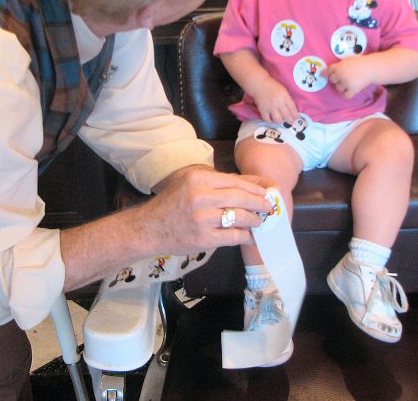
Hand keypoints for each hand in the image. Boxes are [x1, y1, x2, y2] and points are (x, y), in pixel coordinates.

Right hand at [137, 168, 274, 252]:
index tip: (266, 192)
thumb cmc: (170, 204)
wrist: (148, 229)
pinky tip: (249, 236)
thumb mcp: (189, 183)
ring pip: (241, 217)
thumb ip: (217, 182)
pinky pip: (234, 236)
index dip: (254, 188)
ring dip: (255, 220)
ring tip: (260, 221)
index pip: (235, 181)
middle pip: (241, 198)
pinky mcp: (205, 239)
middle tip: (269, 207)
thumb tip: (251, 184)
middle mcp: (201, 196)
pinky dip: (246, 236)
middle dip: (260, 203)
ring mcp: (203, 219)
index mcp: (198, 179)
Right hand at [250, 78, 298, 124]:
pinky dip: (271, 121)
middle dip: (290, 120)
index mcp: (284, 97)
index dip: (295, 115)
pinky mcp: (263, 110)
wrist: (259, 84)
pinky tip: (272, 120)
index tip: (296, 118)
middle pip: (287, 116)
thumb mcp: (283, 90)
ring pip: (278, 120)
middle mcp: (278, 103)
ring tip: (281, 120)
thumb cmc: (272, 86)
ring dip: (281, 121)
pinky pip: (268, 120)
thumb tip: (291, 109)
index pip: (292, 108)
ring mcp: (270, 107)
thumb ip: (287, 99)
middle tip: (291, 122)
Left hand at [323, 56, 374, 98]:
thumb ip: (339, 66)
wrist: (372, 68)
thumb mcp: (347, 60)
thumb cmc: (360, 62)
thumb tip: (332, 72)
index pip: (328, 70)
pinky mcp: (352, 90)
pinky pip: (345, 95)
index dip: (325, 73)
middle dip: (337, 79)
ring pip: (338, 88)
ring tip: (350, 82)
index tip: (322, 75)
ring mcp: (346, 83)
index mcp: (338, 67)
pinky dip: (347, 93)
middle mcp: (340, 75)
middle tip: (344, 76)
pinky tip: (351, 90)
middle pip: (332, 80)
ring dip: (342, 86)